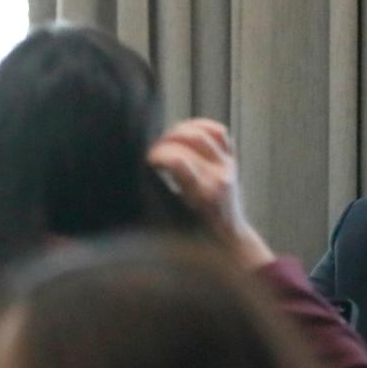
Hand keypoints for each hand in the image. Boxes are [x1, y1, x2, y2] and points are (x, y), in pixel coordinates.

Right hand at [146, 118, 274, 265]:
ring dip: (179, 131)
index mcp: (203, 193)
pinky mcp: (231, 160)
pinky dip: (200, 127)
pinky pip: (219, 132)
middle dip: (165, 141)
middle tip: (152, 152)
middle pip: (190, 139)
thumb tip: (134, 177)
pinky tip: (185, 133)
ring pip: (204, 132)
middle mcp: (219, 176)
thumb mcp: (174, 221)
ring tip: (165, 141)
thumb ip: (158, 198)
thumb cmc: (196, 234)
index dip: (158, 154)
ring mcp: (228, 166)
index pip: (179, 160)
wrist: (228, 240)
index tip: (147, 161)